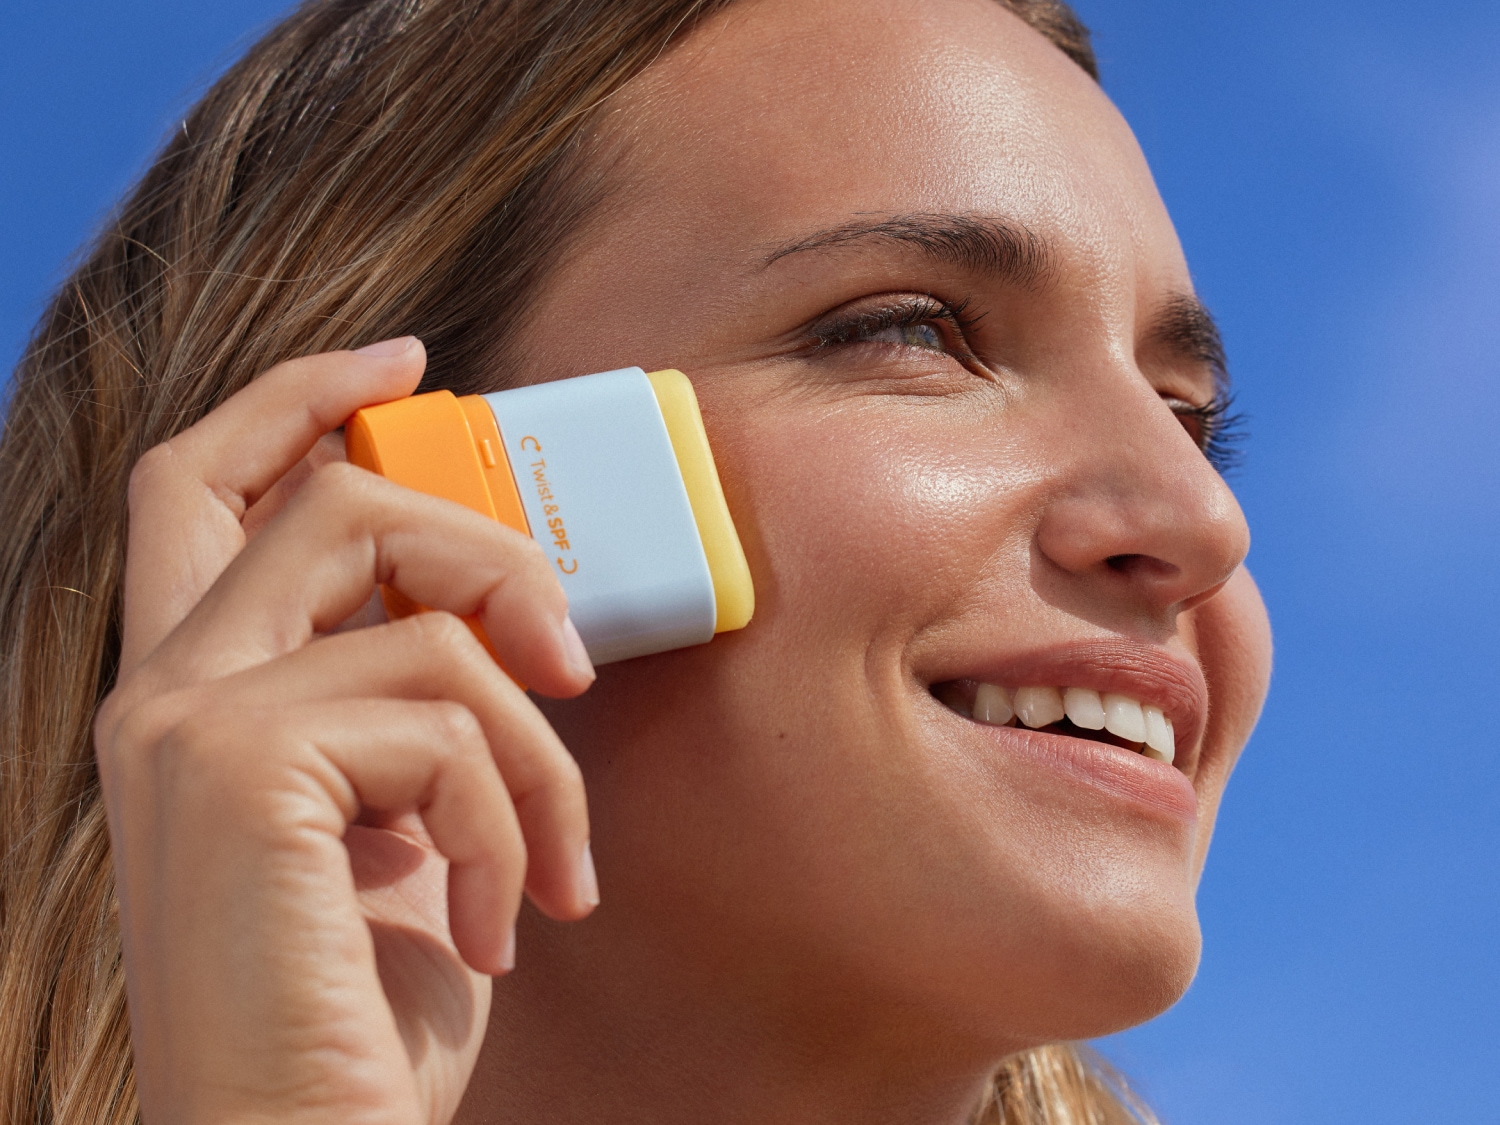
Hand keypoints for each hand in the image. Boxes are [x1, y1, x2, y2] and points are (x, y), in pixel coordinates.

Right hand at [94, 339, 598, 1124]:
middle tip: (568, 654)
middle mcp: (164, 691)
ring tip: (553, 866)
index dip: (298, 392)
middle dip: (487, 547)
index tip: (407, 359)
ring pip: (424, 617)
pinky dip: (512, 820)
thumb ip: (411, 711)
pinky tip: (503, 923)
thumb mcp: (403, 826)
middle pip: (333, 496)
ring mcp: (187, 724)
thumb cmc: (367, 1012)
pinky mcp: (241, 770)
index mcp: (196, 694)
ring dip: (537, 749)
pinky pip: (448, 718)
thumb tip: (508, 622)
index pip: (204, 481)